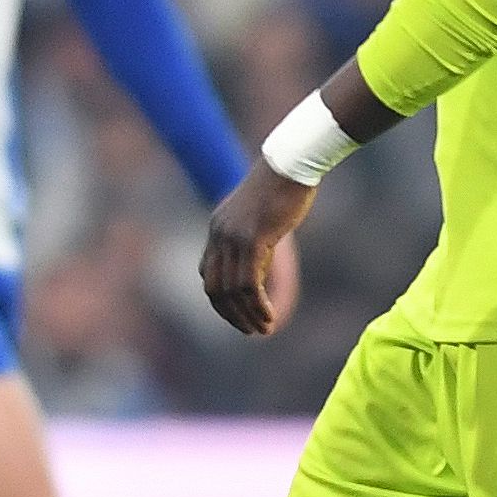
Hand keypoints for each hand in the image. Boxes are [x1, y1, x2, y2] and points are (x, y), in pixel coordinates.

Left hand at [199, 164, 315, 336]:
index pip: (208, 275)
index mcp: (217, 229)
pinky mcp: (251, 240)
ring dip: (247, 315)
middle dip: (230, 315)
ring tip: (263, 329)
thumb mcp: (259, 217)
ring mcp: (233, 237)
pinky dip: (257, 305)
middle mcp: (219, 234)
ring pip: (233, 290)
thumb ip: (252, 239)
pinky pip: (249, 283)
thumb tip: (257, 260)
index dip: (220, 301)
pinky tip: (269, 315)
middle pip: (215, 288)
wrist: (288, 166)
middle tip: (250, 331)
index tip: (238, 316)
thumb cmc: (280, 187)